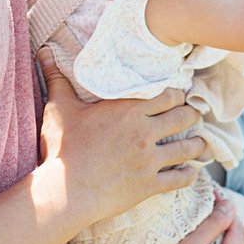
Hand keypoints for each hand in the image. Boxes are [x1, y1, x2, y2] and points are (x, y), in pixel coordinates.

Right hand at [37, 48, 206, 227]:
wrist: (67, 191)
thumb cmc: (62, 149)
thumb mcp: (58, 109)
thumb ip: (56, 79)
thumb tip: (43, 52)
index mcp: (127, 110)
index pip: (166, 95)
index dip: (174, 94)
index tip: (175, 96)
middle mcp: (144, 132)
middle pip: (183, 117)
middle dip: (191, 115)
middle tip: (192, 115)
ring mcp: (150, 160)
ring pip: (188, 148)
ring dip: (198, 145)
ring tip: (200, 143)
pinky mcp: (150, 185)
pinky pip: (181, 179)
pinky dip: (189, 175)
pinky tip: (191, 172)